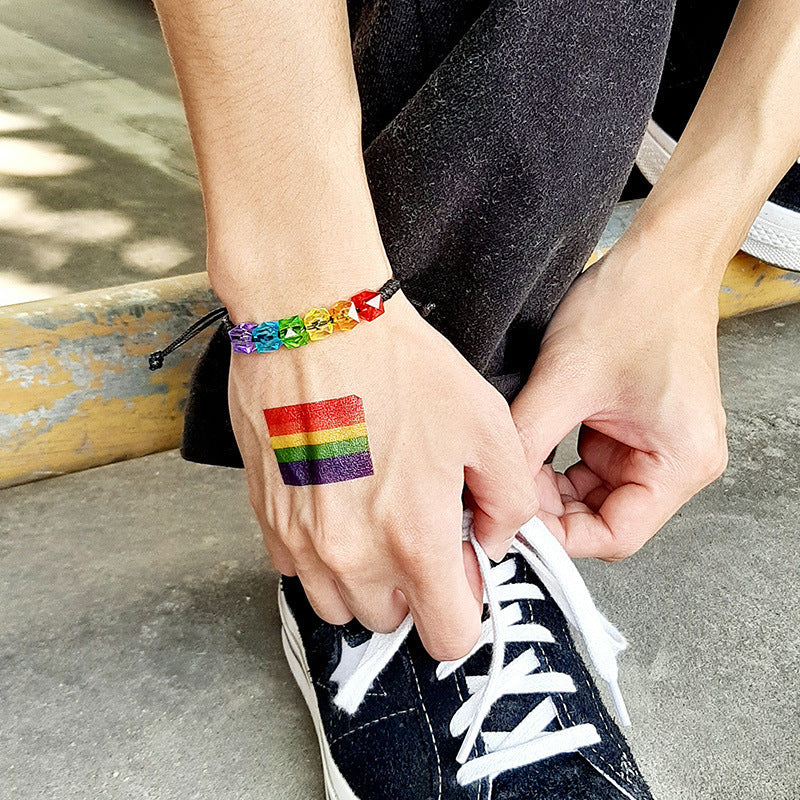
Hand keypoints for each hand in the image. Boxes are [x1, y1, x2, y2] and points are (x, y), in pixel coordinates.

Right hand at [229, 292, 537, 658]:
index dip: (463, 608)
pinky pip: (297, 568)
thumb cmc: (400, 368)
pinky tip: (336, 502)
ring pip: (339, 604)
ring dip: (364, 580)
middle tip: (418, 527)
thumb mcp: (487, 425)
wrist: (315, 323)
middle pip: (390, 620)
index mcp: (414, 540)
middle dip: (413, 589)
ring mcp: (300, 541)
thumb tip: (491, 541)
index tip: (460, 571)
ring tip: (374, 518)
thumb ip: (509, 500)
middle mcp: (351, 556)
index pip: (447, 637)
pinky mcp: (266, 517)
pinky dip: (321, 553)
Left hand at [510, 244, 727, 559]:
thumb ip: (526, 441)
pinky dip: (556, 461)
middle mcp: (677, 462)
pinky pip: (588, 464)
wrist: (660, 257)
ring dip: (548, 484)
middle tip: (501, 492)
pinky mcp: (634, 428)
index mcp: (680, 462)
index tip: (513, 524)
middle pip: (601, 517)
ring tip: (513, 460)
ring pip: (589, 493)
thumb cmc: (636, 303)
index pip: (614, 536)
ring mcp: (655, 445)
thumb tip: (493, 487)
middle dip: (547, 508)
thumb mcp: (567, 380)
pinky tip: (531, 442)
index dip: (558, 537)